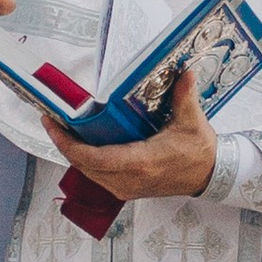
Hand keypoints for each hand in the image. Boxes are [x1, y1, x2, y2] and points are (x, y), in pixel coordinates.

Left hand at [48, 60, 215, 204]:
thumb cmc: (199, 153)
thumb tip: (183, 72)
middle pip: (83, 165)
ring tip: (63, 130)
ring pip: (88, 173)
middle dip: (64, 144)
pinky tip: (82, 145)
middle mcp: (129, 179)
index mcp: (140, 162)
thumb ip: (184, 95)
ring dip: (73, 153)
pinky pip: (98, 177)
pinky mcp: (128, 189)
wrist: (209, 176)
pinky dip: (87, 161)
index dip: (67, 143)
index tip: (53, 125)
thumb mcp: (192, 121)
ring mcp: (127, 187)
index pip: (93, 157)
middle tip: (52, 121)